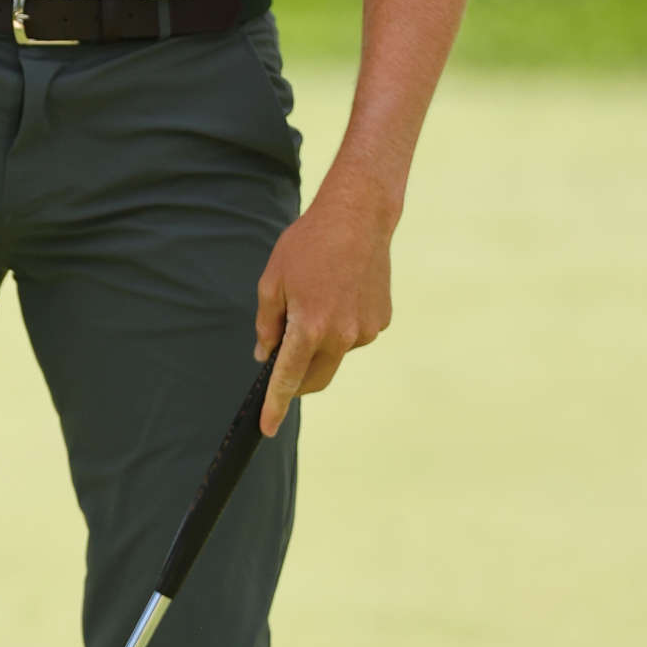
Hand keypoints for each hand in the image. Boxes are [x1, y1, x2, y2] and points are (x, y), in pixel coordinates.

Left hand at [253, 167, 396, 436]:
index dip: (276, 405)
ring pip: (334, 355)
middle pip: (314, 378)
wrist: (359, 218)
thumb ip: (267, 324)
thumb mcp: (273, 281)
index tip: (267, 428)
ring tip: (318, 299)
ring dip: (320, 344)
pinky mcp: (381, 322)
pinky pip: (353, 337)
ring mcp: (366, 331)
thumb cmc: (308, 245)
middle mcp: (341, 336)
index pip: (288, 378)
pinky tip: (339, 294)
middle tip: (282, 361)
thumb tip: (265, 356)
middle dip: (297, 380)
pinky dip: (341, 327)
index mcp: (310, 326)